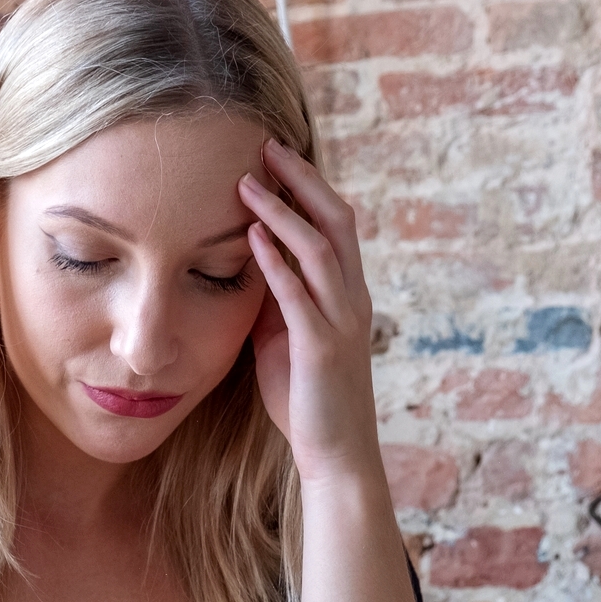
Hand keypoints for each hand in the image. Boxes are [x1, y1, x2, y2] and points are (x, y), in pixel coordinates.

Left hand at [239, 140, 379, 485]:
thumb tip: (246, 263)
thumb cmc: (308, 399)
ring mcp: (341, 322)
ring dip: (281, 212)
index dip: (309, 186)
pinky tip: (250, 236)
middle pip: (336, 220)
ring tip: (246, 183)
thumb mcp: (286, 337)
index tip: (275, 155)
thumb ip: (276, 299)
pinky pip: (299, 294)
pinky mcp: (322, 347)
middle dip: (302, 180)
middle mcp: (353, 300)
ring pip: (319, 249)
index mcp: (348, 294)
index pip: (335, 224)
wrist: (335, 455)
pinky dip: (275, 261)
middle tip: (267, 146)